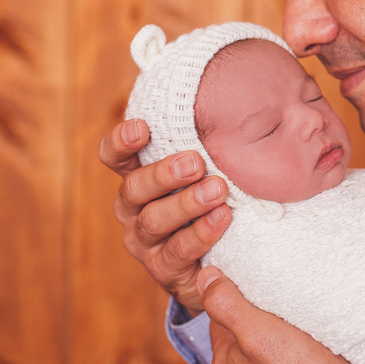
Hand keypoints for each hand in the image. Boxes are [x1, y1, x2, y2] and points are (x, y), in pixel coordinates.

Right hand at [98, 118, 231, 315]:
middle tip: (196, 162)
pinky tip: (222, 220)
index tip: (142, 127)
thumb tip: (250, 93)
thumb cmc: (214, 200)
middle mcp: (133, 208)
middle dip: (164, 173)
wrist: (223, 261)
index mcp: (139, 177)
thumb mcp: (209, 170)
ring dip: (186, 204)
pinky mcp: (164, 270)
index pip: (114, 156)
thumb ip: (214, 142)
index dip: (121, 141)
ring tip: (218, 191)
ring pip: (154, 220)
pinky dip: (201, 234)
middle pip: (134, 188)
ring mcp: (145, 241)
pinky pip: (177, 252)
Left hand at [199, 266, 358, 363]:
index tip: (260, 293)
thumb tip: (204, 278)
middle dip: (253, 329)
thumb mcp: (261, 329)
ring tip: (292, 344)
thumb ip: (228, 304)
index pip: (221, 318)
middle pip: (238, 345)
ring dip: (267, 357)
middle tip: (280, 315)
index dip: (239, 301)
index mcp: (225, 362)